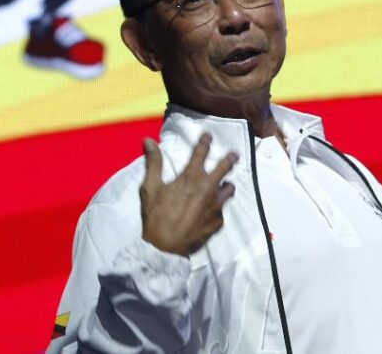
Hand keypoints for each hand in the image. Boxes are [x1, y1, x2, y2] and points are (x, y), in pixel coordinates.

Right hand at [140, 133, 237, 256]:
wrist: (165, 247)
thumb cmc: (156, 216)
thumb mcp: (150, 187)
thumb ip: (153, 162)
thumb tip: (147, 140)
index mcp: (192, 176)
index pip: (202, 151)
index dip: (206, 141)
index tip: (208, 135)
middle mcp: (208, 188)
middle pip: (226, 166)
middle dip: (230, 158)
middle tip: (234, 154)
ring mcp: (216, 205)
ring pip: (229, 189)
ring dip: (226, 186)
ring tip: (225, 186)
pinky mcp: (218, 221)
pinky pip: (221, 210)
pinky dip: (217, 209)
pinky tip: (210, 212)